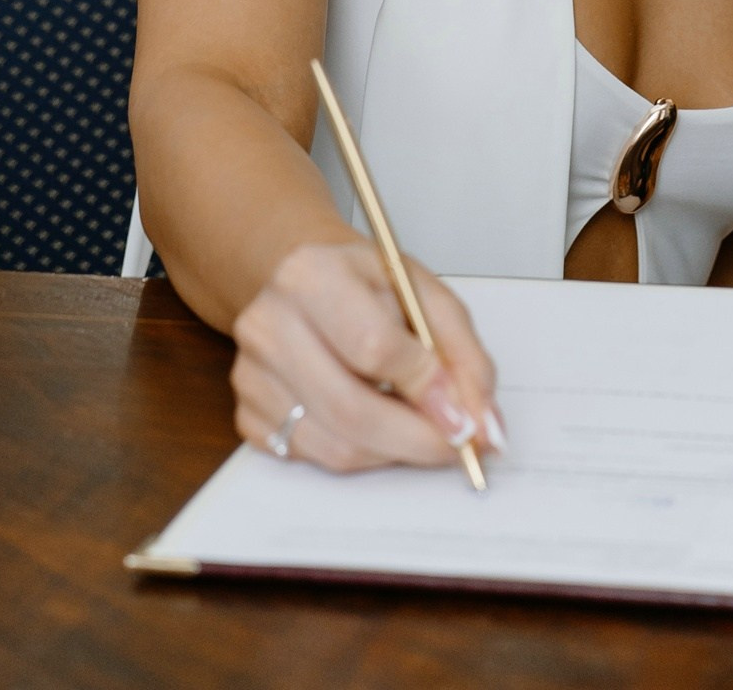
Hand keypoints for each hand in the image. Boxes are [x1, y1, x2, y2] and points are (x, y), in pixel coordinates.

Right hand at [231, 241, 502, 474]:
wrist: (302, 277)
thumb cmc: (364, 283)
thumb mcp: (422, 291)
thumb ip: (462, 353)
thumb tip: (485, 424)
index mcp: (311, 274)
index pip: (373, 346)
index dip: (427, 389)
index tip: (467, 417)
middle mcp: (269, 324)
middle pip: (352, 408)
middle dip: (418, 439)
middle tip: (460, 446)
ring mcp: (250, 374)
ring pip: (336, 446)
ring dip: (395, 452)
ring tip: (423, 431)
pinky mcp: (247, 414)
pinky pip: (315, 458)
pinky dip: (361, 454)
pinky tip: (378, 424)